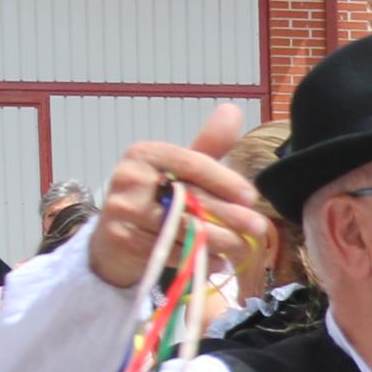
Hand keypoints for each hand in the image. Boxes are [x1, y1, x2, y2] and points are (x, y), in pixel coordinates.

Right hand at [90, 105, 272, 292]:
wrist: (113, 244)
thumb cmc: (155, 202)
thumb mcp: (178, 172)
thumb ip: (207, 147)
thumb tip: (233, 110)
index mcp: (144, 153)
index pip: (190, 162)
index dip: (224, 180)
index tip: (251, 196)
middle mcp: (128, 177)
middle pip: (190, 198)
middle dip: (230, 215)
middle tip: (258, 227)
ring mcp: (122, 210)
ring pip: (184, 228)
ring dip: (222, 241)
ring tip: (244, 248)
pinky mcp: (122, 241)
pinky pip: (173, 252)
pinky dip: (201, 259)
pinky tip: (220, 262)